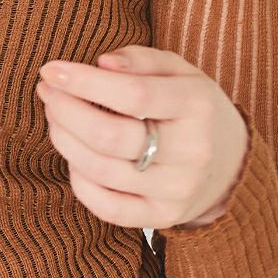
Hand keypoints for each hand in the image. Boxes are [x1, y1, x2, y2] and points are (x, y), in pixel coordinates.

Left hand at [35, 45, 250, 229]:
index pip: (134, 94)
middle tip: (48, 93)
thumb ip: (141, 60)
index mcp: (197, 105)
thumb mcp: (179, 71)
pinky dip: (77, 178)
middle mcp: (190, 151)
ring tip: (55, 117)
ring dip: (64, 139)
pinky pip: (104, 205)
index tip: (51, 69)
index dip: (85, 82)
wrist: (229, 164)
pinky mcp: (160, 217)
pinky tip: (73, 155)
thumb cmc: (190, 109)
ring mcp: (175, 190)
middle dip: (66, 111)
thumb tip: (101, 63)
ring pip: (99, 170)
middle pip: (109, 136)